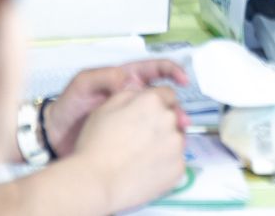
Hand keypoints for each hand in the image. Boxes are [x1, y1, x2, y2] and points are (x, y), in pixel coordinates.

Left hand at [46, 59, 191, 152]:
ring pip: (158, 118)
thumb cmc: (68, 106)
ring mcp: (132, 118)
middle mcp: (133, 97)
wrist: (54, 137)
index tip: (183, 80)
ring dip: (170, 124)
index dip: (173, 71)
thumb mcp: (82, 84)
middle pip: (163, 96)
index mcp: (126, 79)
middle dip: (175, 105)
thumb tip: (125, 77)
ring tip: (176, 135)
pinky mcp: (130, 136)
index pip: (156, 69)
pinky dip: (159, 139)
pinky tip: (163, 146)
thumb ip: (102, 76)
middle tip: (180, 119)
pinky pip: (148, 135)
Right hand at [66, 87, 185, 212]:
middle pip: (173, 117)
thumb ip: (129, 94)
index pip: (167, 94)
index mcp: (152, 101)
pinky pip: (176, 161)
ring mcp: (176, 145)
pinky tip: (146, 169)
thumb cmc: (96, 146)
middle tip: (141, 138)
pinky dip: (166, 164)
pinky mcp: (179, 168)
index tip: (149, 114)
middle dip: (161, 123)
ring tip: (141, 156)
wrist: (96, 182)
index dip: (157, 103)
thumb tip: (142, 93)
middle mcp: (169, 119)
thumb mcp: (105, 108)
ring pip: (176, 139)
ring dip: (165, 143)